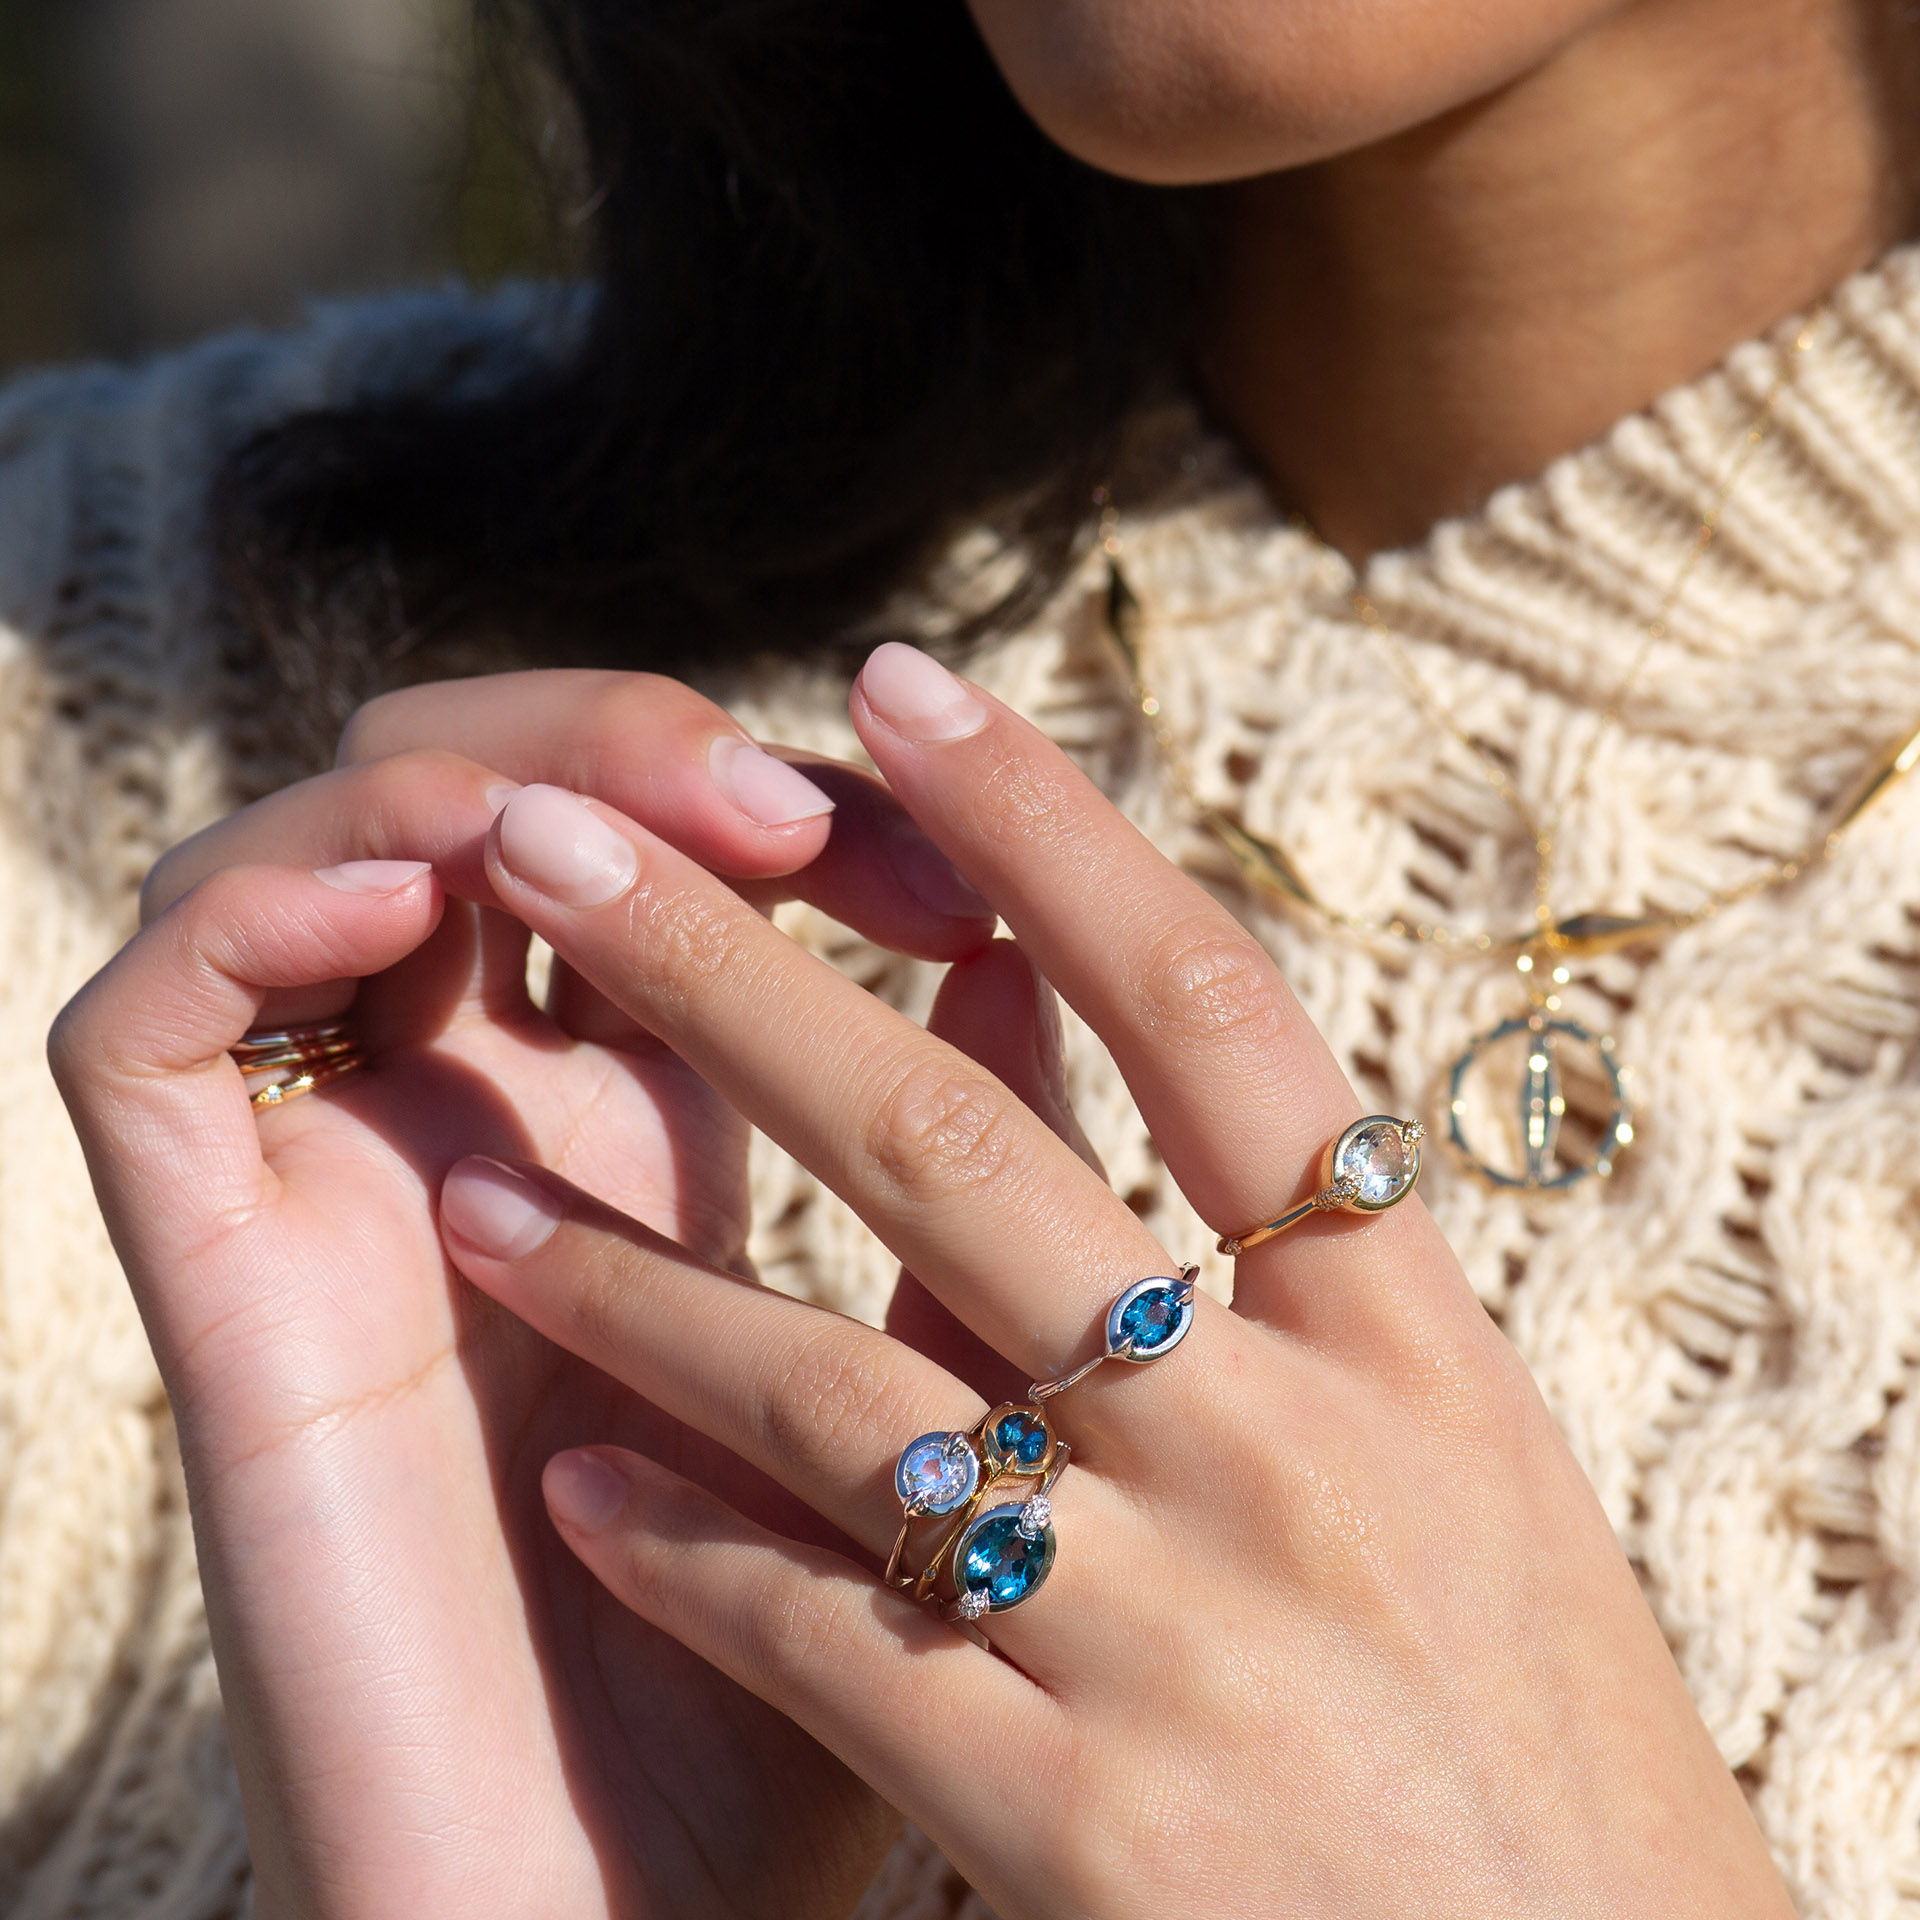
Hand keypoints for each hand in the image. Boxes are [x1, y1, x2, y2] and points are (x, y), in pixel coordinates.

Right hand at [52, 670, 998, 1918]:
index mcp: (636, 1137)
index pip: (663, 853)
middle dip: (625, 749)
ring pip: (319, 864)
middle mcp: (476, 1132)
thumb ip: (952, 1169)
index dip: (787, 801)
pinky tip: (418, 897)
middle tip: (787, 818)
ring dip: (457, 783)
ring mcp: (338, 1195)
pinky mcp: (222, 1293)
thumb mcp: (915, 1381)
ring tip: (611, 828)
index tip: (956, 869)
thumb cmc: (798, 1678)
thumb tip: (1029, 953)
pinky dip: (261, 908)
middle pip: (484, 808)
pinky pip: (160, 1035)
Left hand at [437, 644, 1799, 1918]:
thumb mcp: (1446, 1453)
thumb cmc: (1522, 1726)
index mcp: (1404, 1338)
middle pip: (953, 1146)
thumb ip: (1277, 1252)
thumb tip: (1080, 1024)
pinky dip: (685, 1550)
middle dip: (726, 977)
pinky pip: (822, 1639)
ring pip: (831, 1393)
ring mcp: (1180, 1637)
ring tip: (470, 1197)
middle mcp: (1289, 1448)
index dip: (1041, 823)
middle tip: (551, 839)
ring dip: (627, 1285)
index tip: (894, 687)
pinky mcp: (1078, 1827)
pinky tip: (578, 1489)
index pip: (1203, 1005)